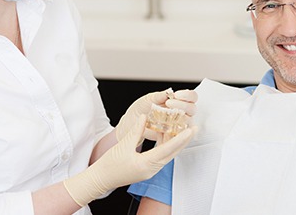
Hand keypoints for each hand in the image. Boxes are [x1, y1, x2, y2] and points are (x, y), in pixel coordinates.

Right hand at [64, 115, 195, 206]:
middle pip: (172, 152)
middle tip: (194, 128)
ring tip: (183, 129)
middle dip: (184, 140)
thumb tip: (145, 117)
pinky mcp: (148, 168)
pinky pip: (161, 156)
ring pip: (167, 154)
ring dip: (175, 141)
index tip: (190, 130)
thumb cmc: (110, 165)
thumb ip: (137, 130)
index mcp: (146, 164)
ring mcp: (150, 170)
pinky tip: (167, 135)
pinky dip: (166, 145)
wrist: (101, 179)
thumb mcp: (124, 144)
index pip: (167, 149)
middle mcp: (151, 169)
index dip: (180, 139)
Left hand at [115, 89, 197, 140]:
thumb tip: (170, 91)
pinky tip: (166, 128)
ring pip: (188, 122)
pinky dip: (174, 132)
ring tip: (166, 116)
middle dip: (184, 105)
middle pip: (192, 109)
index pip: (191, 97)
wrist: (129, 123)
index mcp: (176, 101)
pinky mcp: (171, 136)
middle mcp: (180, 113)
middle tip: (169, 104)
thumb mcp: (148, 99)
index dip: (188, 96)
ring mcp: (177, 125)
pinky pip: (179, 136)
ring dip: (180, 118)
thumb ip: (160, 95)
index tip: (177, 95)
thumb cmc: (139, 110)